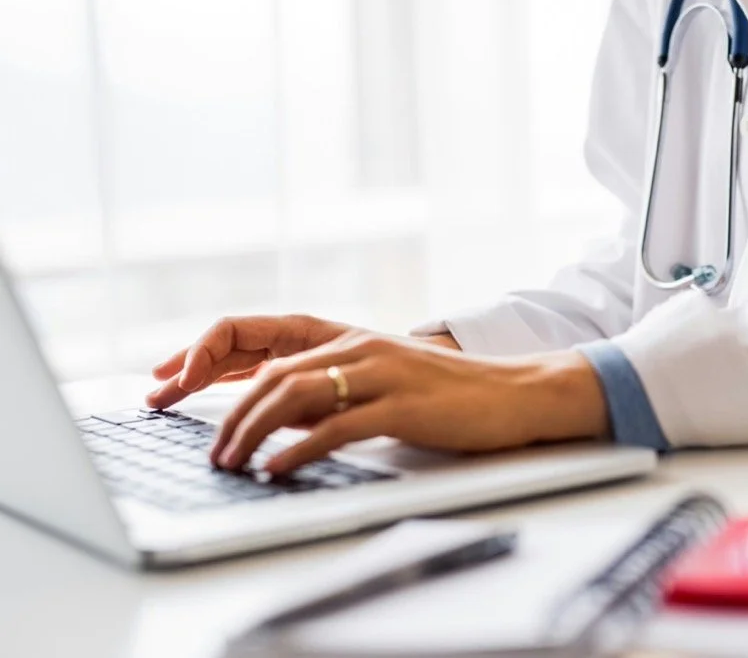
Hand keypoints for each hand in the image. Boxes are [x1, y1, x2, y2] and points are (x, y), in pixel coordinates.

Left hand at [208, 330, 606, 473]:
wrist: (515, 393)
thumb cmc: (448, 395)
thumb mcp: (383, 381)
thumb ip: (333, 389)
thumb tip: (274, 414)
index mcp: (351, 338)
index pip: (265, 342)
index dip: (212, 361)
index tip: (172, 382)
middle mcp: (360, 347)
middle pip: (271, 373)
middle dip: (226, 413)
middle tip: (209, 451)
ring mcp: (381, 373)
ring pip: (294, 394)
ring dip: (251, 431)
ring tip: (231, 463)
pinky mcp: (401, 405)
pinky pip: (335, 427)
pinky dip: (297, 449)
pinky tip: (277, 469)